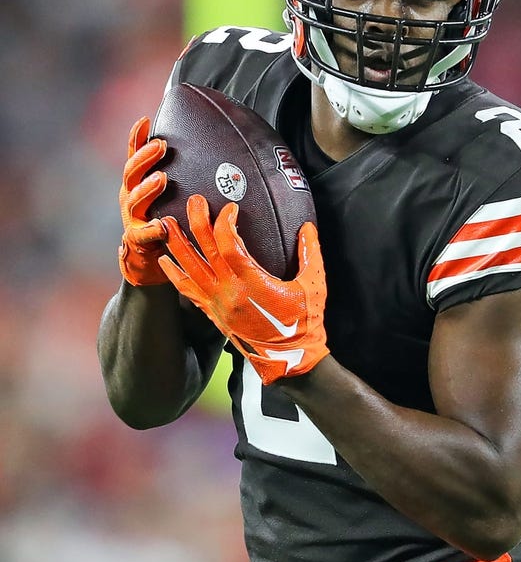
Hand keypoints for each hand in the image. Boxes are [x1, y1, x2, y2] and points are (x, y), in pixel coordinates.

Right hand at [118, 116, 169, 285]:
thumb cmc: (167, 220)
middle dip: (145, 158)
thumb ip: (183, 178)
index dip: (137, 139)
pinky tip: (162, 225)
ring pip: (135, 201)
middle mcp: (131, 198)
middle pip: (132, 173)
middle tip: (161, 146)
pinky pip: (143, 234)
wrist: (149, 260)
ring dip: (147, 188)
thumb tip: (211, 151)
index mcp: (138, 184)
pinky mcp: (137, 241)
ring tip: (161, 178)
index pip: (134, 157)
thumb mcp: (172, 196)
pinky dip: (152, 229)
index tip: (145, 120)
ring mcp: (132, 219)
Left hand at [159, 195, 329, 383]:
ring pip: (189, 270)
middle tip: (194, 200)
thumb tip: (307, 226)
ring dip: (177, 245)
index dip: (226, 222)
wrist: (290, 361)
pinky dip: (175, 274)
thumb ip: (311, 253)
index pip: (229, 244)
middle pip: (204, 251)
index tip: (232, 207)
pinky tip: (166, 261)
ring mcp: (217, 305)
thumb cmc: (305, 324)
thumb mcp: (314, 285)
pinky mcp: (214, 315)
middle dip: (196, 222)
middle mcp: (228, 293)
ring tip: (166, 224)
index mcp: (251, 283)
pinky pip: (187, 292)